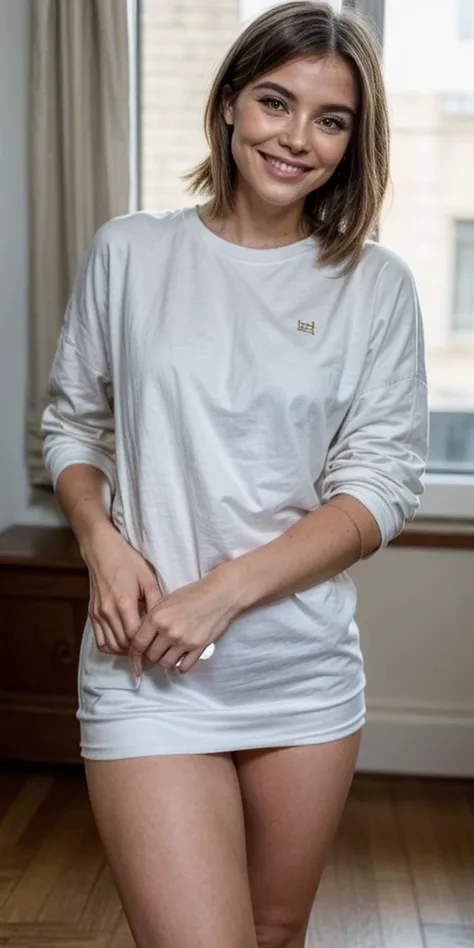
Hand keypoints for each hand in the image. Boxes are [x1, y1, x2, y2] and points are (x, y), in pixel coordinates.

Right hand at [81, 523, 162, 660]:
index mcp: (124, 603)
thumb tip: (162, 623)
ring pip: (111, 646)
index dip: (147, 645)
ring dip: (124, 651)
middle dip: (137, 651)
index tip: (157, 646)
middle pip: (123, 644)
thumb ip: (155, 602)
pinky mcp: (92, 614)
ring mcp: (98, 614)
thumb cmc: (127, 562)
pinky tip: (123, 642)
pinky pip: (100, 640)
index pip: (135, 637)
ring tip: (138, 648)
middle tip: (150, 650)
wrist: (102, 551)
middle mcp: (108, 612)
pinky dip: (111, 646)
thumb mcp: (148, 579)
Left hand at [128, 568, 237, 673]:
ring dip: (166, 660)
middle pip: (151, 657)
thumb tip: (140, 636)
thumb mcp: (165, 600)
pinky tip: (182, 657)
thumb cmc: (192, 594)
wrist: (220, 594)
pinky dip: (181, 665)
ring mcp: (184, 641)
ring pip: (166, 664)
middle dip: (151, 656)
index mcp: (157, 618)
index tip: (136, 657)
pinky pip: (184, 667)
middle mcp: (168, 632)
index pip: (138, 644)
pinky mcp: (198, 648)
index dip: (134, 653)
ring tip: (170, 652)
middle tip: (156, 650)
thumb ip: (151, 618)